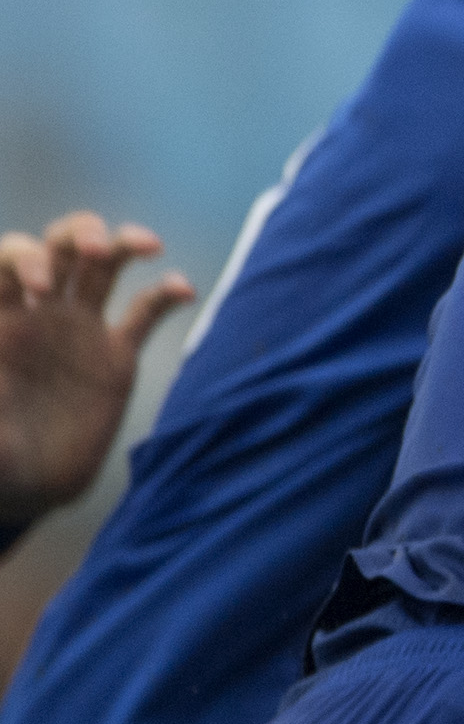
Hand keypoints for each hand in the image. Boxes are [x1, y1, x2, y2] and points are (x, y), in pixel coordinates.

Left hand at [0, 212, 192, 522]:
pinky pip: (147, 310)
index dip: (25, 261)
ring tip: (149, 246)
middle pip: (58, 246)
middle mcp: (40, 314)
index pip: (7, 263)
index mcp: (0, 321)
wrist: (32, 488)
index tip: (45, 289)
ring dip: (125, 243)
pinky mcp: (117, 354)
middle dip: (76, 235)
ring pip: (105, 264)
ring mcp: (81, 330)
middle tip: (94, 251)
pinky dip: (168, 292)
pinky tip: (185, 289)